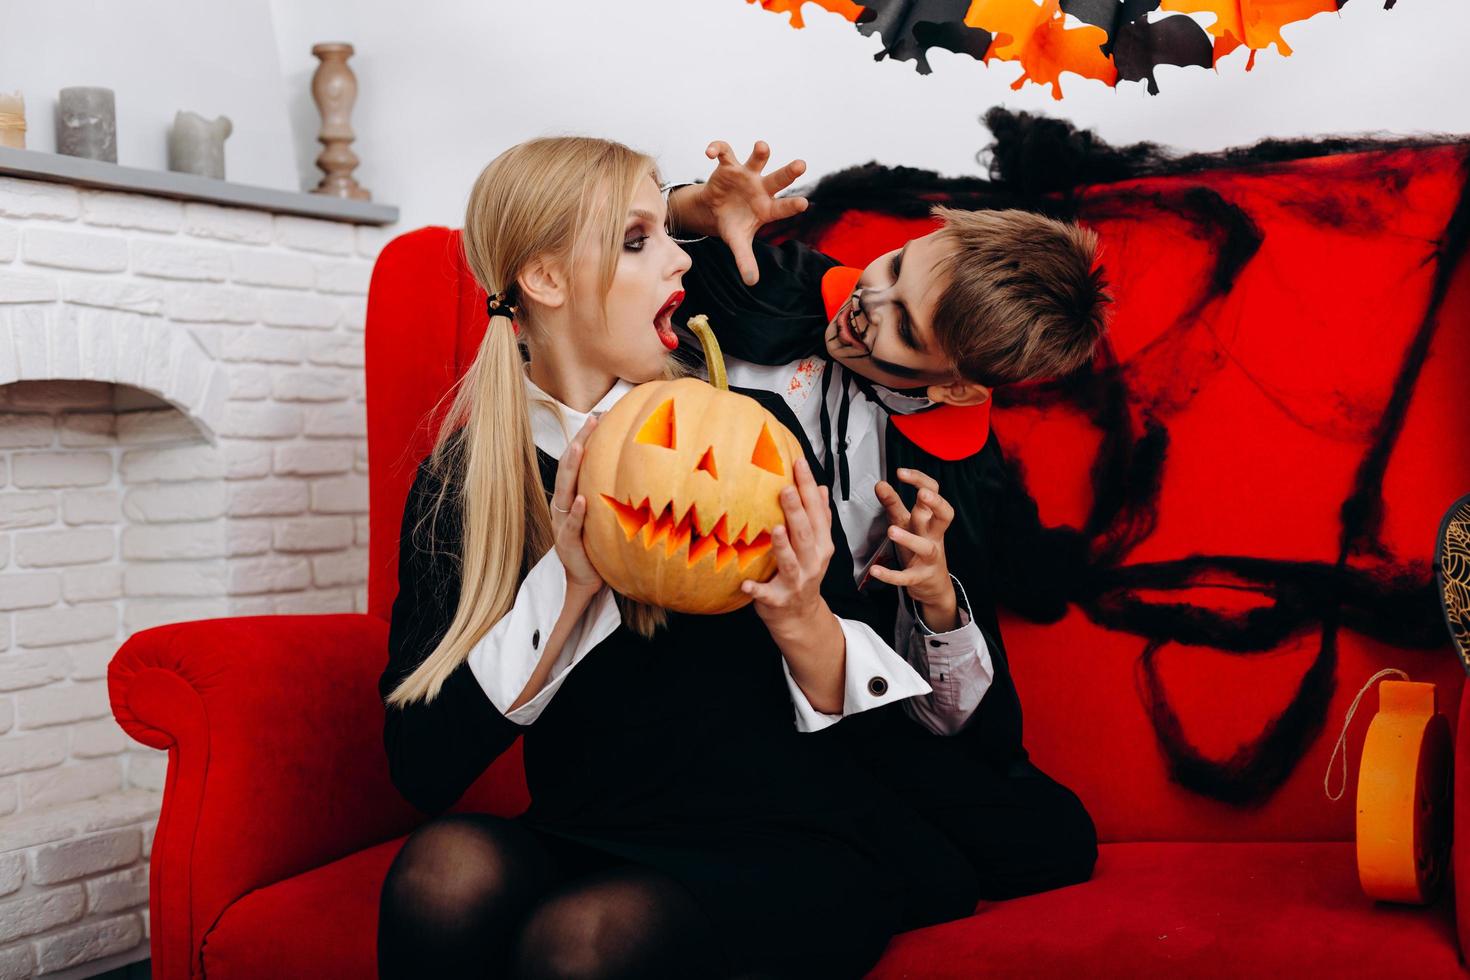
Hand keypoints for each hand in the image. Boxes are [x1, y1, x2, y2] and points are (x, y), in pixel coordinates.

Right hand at [551, 415, 603, 593]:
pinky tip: (583, 501)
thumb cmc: (598, 543)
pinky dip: (576, 513)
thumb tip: (648, 471)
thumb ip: (617, 494)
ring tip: (580, 448)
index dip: (585, 438)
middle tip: (591, 420)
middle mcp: (563, 504)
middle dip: (578, 442)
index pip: (576, 461)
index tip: (599, 416)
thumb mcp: (608, 514)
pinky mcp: (566, 542)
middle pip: (567, 468)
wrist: (586, 578)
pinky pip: (570, 524)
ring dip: (571, 468)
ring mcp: (562, 522)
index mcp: (572, 496)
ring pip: (564, 490)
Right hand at [689, 140, 809, 285]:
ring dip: (760, 153)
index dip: (792, 206)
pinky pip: (725, 153)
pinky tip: (710, 152)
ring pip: (756, 160)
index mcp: (767, 208)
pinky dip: (718, 148)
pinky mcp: (729, 166)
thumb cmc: (734, 224)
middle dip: (789, 172)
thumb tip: (751, 282)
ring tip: (762, 146)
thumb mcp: (739, 242)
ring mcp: (746, 175)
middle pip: (778, 179)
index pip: (782, 207)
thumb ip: (746, 260)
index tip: (804, 204)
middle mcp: (761, 188)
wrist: (717, 209)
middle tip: (802, 165)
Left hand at [741, 458, 833, 628]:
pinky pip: (767, 594)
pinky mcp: (779, 599)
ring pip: (791, 563)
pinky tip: (746, 583)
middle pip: (806, 534)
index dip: (809, 487)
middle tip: (786, 488)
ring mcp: (797, 582)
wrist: (799, 615)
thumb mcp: (817, 545)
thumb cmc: (804, 574)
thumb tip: (821, 488)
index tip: (799, 464)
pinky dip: (757, 589)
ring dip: (783, 546)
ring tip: (775, 528)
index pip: (817, 511)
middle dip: (797, 511)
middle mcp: (812, 561)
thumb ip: (820, 518)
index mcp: (821, 545)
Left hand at [870, 468, 957, 625]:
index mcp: (929, 518)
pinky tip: (876, 571)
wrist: (932, 584)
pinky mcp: (920, 577)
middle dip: (936, 503)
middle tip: (922, 494)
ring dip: (910, 539)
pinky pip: (907, 577)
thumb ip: (892, 504)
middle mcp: (933, 535)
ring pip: (926, 547)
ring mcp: (929, 557)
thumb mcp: (906, 522)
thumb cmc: (919, 546)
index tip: (901, 472)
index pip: (933, 492)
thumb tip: (880, 483)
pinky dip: (892, 575)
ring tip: (891, 531)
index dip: (920, 480)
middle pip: (945, 515)